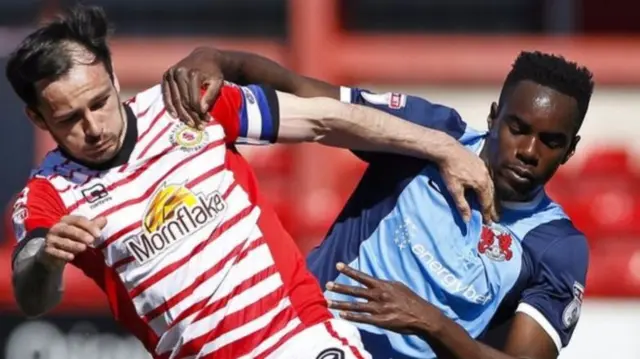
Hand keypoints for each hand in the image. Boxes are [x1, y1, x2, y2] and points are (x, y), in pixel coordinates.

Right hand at [37, 216, 106, 268]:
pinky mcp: (47, 249)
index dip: (89, 226)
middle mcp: (57, 227)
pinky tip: (71, 257)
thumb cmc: (72, 239)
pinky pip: (54, 251)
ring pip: (61, 241)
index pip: (78, 220)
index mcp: (67, 220)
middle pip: (69, 229)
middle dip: (81, 234)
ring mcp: (50, 238)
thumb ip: (93, 226)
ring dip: (73, 244)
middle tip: (92, 240)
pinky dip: (63, 254)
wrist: (54, 253)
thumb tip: (104, 219)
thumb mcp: (83, 232)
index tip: (99, 234)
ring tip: (84, 248)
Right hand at [162, 47, 224, 128]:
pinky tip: (174, 116)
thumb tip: (202, 110)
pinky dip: (169, 106)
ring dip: (181, 114)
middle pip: (183, 101)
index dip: (199, 112)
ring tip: (189, 123)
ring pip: (175, 99)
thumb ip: (211, 95)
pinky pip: (166, 94)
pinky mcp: (166, 75)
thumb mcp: (217, 82)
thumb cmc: (213, 72)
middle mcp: (180, 72)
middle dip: (191, 115)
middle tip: (198, 126)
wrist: (204, 57)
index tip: (206, 120)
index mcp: (193, 73)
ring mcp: (171, 73)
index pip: (194, 99)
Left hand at [326, 263, 441, 334]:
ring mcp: (378, 309)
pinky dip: (351, 317)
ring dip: (340, 304)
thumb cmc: (411, 300)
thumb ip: (384, 285)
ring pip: (355, 305)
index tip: (338, 265)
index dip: (350, 270)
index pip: (362, 276)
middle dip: (340, 288)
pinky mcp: (380, 321)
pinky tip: (341, 316)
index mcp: (383, 285)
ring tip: (328, 301)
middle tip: (327, 285)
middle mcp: (378, 296)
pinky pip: (362, 318)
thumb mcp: (398, 286)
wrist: (422, 316)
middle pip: (355, 291)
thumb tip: (374, 282)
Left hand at [437, 143, 497, 223]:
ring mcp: (484, 168)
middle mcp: (486, 176)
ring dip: (491, 197)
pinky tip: (486, 188)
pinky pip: (487, 178)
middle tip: (496, 218)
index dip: (487, 213)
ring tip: (492, 206)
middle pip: (491, 195)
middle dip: (493, 207)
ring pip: (490, 186)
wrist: (447, 150)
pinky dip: (488, 187)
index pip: (486, 202)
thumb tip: (467, 220)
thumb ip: (462, 205)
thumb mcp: (454, 190)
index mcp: (481, 184)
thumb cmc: (449, 171)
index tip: (489, 222)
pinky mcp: (480, 162)